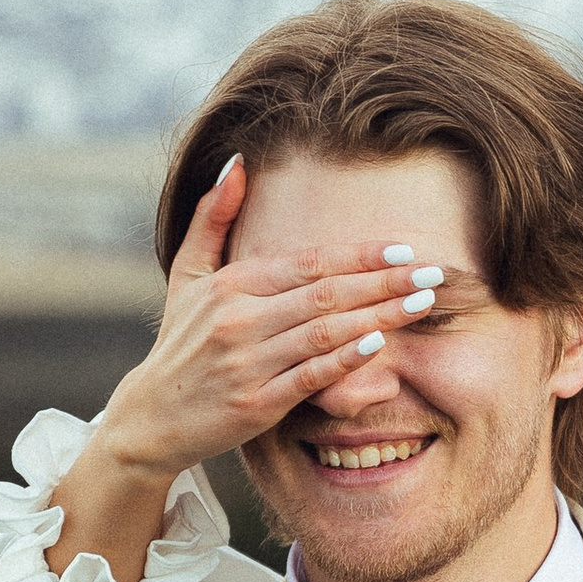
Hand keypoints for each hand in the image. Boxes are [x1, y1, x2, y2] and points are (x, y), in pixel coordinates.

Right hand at [47, 157, 447, 581]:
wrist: (149, 419)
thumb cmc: (179, 345)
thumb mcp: (186, 276)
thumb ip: (211, 218)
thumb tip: (237, 162)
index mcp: (231, 284)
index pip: (307, 262)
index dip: (358, 255)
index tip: (403, 248)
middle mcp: (239, 319)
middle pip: (326, 294)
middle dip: (384, 281)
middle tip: (433, 272)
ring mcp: (248, 363)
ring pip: (326, 332)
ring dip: (380, 315)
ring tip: (422, 303)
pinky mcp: (256, 404)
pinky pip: (311, 375)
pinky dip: (347, 359)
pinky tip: (381, 344)